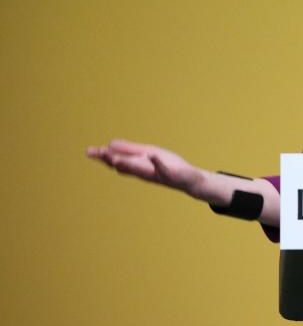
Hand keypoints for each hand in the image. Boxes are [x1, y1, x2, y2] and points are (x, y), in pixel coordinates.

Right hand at [86, 139, 205, 197]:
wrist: (189, 181)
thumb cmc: (168, 166)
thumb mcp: (147, 155)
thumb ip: (130, 150)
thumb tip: (109, 144)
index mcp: (137, 166)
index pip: (117, 161)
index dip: (104, 157)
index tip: (89, 151)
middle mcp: (144, 171)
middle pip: (125, 167)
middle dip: (111, 160)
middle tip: (98, 154)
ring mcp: (157, 174)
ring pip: (140, 170)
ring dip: (128, 165)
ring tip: (116, 160)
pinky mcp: (171, 174)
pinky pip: (164, 169)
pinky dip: (158, 163)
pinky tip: (152, 155)